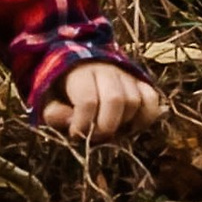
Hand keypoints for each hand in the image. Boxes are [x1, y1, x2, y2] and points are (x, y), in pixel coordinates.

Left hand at [42, 60, 163, 141]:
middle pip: (115, 99)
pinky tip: (131, 126)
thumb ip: (55, 113)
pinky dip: (146, 117)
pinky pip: (151, 99)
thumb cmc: (63, 87)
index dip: (83, 123)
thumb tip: (74, 125)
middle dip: (106, 126)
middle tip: (97, 137)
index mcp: (79, 71)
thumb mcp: (49, 98)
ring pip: (135, 100)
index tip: (77, 134)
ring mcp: (126, 74)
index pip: (87, 99)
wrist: (78, 64)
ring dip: (124, 122)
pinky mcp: (141, 81)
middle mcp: (106, 69)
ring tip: (111, 130)